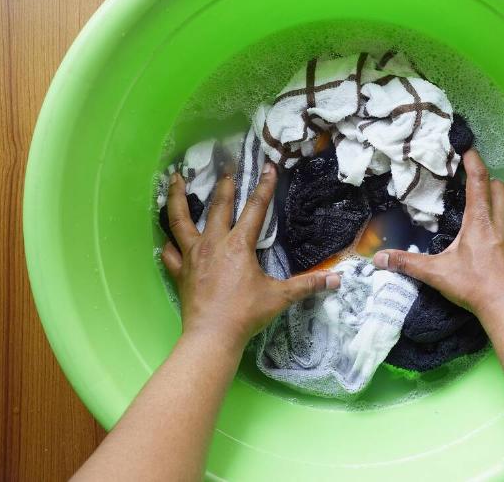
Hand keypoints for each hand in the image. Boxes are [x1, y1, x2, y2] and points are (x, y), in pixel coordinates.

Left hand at [161, 163, 339, 348]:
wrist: (213, 336)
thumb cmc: (246, 313)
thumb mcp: (281, 297)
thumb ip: (308, 285)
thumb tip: (337, 280)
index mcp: (239, 245)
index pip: (255, 209)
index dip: (264, 187)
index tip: (269, 168)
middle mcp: (214, 244)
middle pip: (217, 207)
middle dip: (224, 185)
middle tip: (225, 168)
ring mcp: (193, 257)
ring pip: (180, 221)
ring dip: (176, 198)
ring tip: (174, 179)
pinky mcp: (181, 273)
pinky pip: (171, 254)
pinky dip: (170, 245)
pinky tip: (167, 240)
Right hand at [372, 149, 503, 317]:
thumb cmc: (474, 286)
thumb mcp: (437, 274)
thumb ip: (408, 263)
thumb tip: (379, 259)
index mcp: (479, 220)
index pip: (479, 180)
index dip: (473, 162)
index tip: (468, 151)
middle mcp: (501, 220)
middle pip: (499, 186)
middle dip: (487, 180)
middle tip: (473, 182)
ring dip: (503, 197)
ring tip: (490, 203)